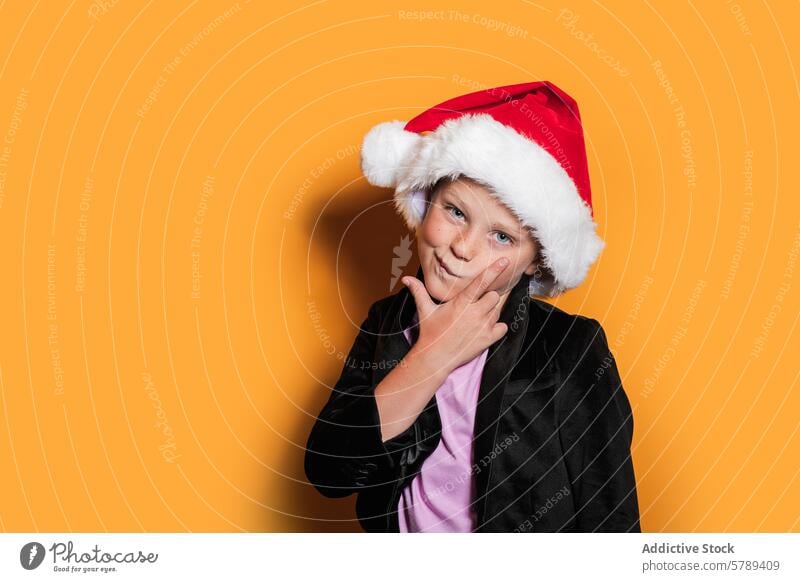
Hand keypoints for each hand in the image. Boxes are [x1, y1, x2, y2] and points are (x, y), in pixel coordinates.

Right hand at [401, 257, 510, 374]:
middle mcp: (474, 313)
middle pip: (494, 296)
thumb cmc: (430, 333)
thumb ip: (419, 291)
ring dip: (490, 313)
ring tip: (475, 319)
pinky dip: (497, 327)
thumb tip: (406, 279)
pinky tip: (485, 328)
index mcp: (461, 303)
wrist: (435, 358)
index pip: (481, 282)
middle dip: (488, 298)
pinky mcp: (488, 339)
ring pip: (497, 311)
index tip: (504, 261)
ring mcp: (482, 327)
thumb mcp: (425, 310)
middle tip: (476, 305)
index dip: (494, 270)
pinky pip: (503, 327)